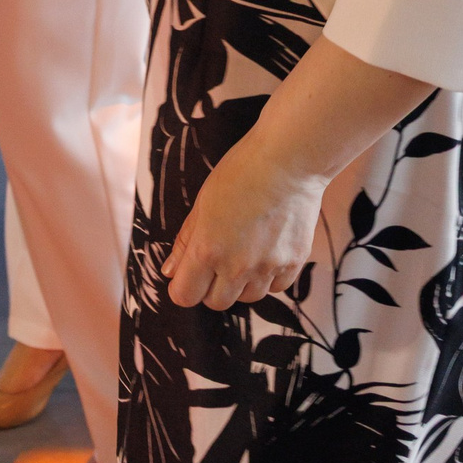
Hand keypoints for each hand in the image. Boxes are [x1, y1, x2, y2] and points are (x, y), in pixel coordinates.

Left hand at [164, 132, 324, 310]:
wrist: (288, 159)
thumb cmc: (242, 172)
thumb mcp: (203, 202)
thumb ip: (186, 242)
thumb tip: (170, 271)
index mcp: (208, 249)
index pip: (185, 296)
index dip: (182, 287)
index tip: (186, 276)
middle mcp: (237, 266)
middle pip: (216, 302)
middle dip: (211, 286)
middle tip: (217, 259)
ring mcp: (267, 267)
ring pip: (248, 298)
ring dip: (242, 284)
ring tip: (245, 252)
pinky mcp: (293, 263)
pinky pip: (277, 287)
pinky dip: (270, 277)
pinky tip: (267, 251)